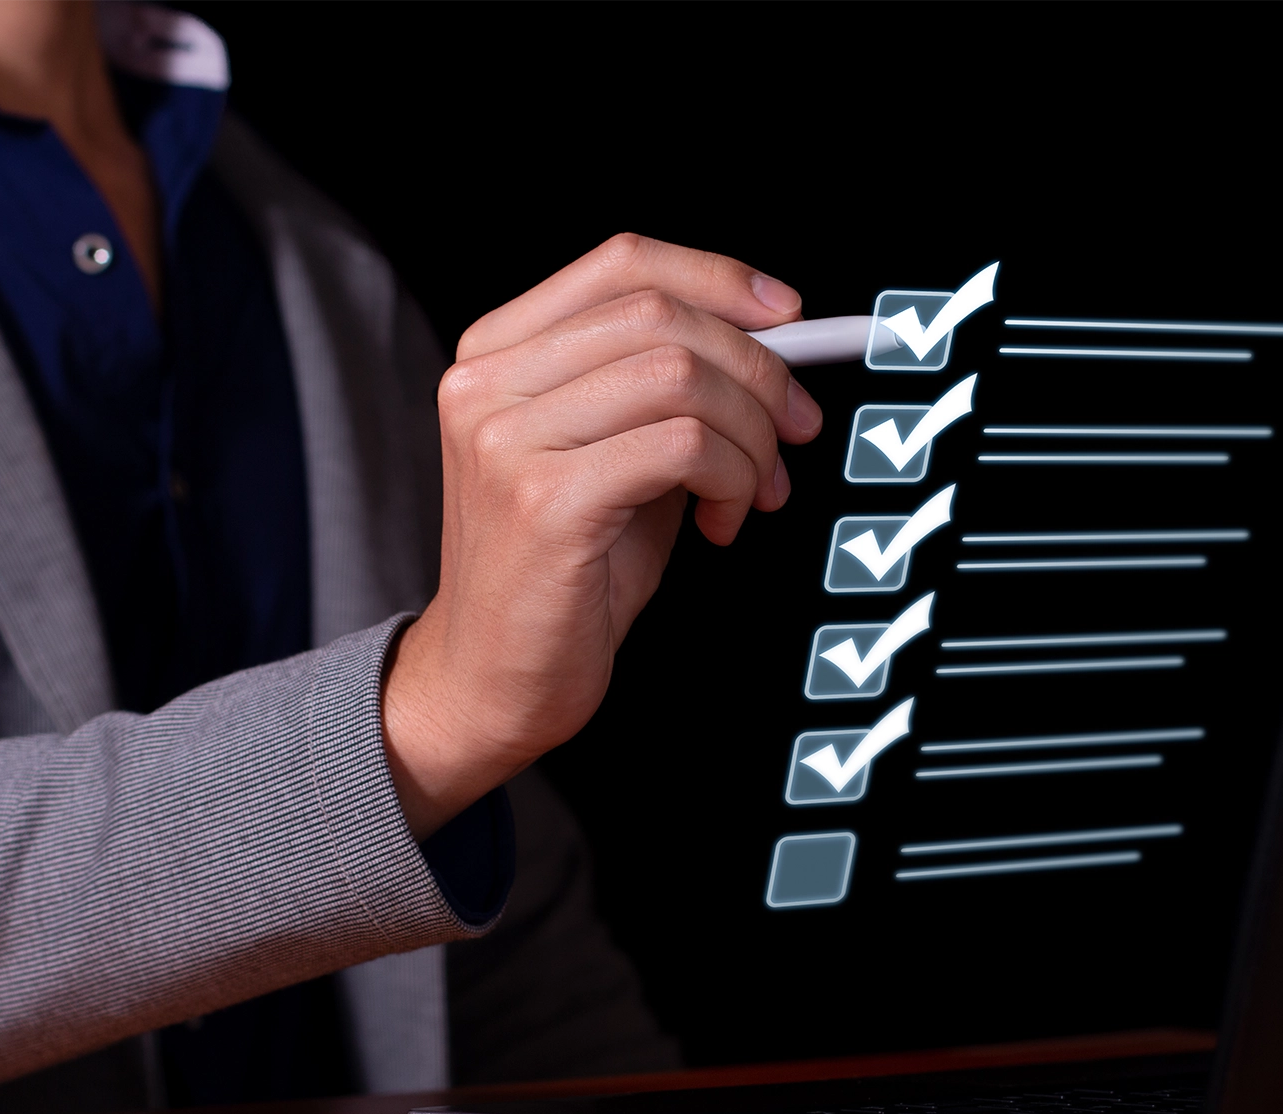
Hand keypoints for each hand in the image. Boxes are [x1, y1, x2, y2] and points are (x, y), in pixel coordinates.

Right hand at [380, 235, 822, 838]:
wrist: (492, 681)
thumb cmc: (563, 572)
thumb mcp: (616, 454)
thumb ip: (668, 391)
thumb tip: (774, 344)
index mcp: (496, 352)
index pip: (623, 263)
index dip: (720, 279)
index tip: (790, 318)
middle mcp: (487, 383)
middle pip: (661, 315)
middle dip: (758, 370)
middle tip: (795, 430)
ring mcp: (506, 439)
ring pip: (680, 376)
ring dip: (750, 434)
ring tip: (753, 490)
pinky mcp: (543, 500)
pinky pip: (682, 447)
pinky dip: (731, 478)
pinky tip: (722, 521)